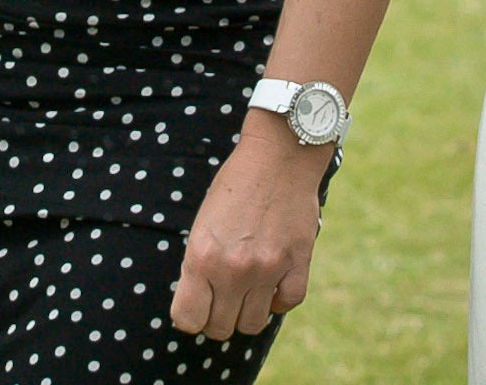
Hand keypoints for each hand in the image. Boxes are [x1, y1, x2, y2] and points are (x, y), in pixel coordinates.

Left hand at [170, 115, 324, 341]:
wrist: (277, 157)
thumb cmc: (234, 187)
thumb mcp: (202, 225)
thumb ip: (200, 266)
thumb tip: (200, 305)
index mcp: (200, 257)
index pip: (187, 319)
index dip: (190, 317)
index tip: (197, 306)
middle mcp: (232, 269)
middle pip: (220, 328)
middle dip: (218, 318)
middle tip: (222, 298)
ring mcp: (267, 269)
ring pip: (252, 325)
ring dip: (247, 312)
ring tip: (247, 290)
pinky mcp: (298, 264)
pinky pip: (287, 304)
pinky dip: (279, 299)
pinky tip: (273, 281)